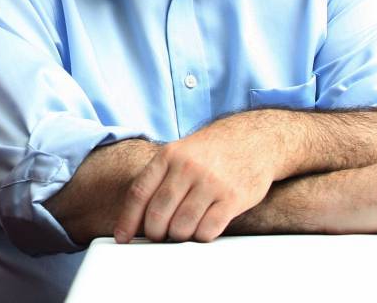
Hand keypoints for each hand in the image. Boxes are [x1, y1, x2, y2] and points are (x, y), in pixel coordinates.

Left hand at [113, 114, 282, 242]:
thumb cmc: (211, 151)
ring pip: (182, 226)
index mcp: (168, 156)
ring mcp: (210, 183)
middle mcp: (187, 168)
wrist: (253, 139)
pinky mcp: (233, 198)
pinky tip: (201, 230)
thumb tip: (137, 215)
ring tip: (181, 232)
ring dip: (178, 237)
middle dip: (154, 232)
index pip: (139, 193)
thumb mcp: (180, 153)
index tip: (122, 237)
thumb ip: (160, 178)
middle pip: (158, 214)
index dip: (127, 219)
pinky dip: (200, 237)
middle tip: (158, 236)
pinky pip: (208, 230)